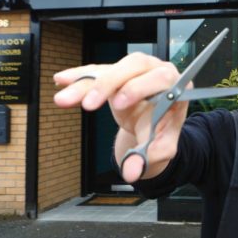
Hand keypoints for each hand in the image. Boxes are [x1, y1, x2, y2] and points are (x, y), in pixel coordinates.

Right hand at [53, 52, 189, 182]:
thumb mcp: (160, 151)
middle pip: (135, 65)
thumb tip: (132, 172)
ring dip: (86, 84)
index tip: (119, 103)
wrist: (153, 130)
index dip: (140, 87)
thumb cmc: (161, 135)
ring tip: (63, 101)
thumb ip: (149, 159)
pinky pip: (96, 71)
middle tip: (89, 105)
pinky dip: (78, 77)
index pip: (163, 78)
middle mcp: (157, 71)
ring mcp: (135, 70)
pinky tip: (61, 80)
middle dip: (109, 84)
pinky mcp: (116, 73)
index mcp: (176, 87)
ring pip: (111, 69)